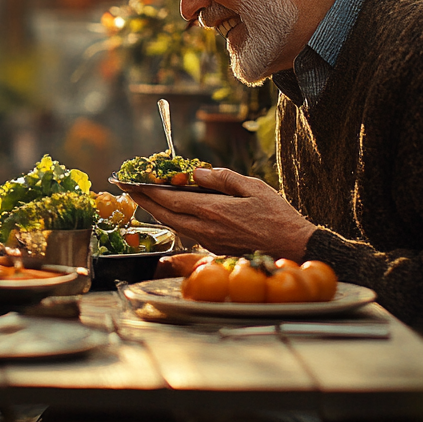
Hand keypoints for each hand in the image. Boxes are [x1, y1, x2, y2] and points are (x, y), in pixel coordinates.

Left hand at [124, 168, 315, 258]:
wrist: (294, 248)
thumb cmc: (278, 217)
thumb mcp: (253, 187)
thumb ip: (222, 178)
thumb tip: (196, 172)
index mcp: (213, 211)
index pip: (169, 199)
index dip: (147, 190)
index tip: (130, 181)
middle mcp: (205, 229)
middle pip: (164, 215)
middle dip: (143, 201)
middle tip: (128, 188)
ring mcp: (208, 242)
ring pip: (173, 225)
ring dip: (157, 211)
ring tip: (146, 197)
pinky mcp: (214, 249)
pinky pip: (186, 232)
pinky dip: (174, 219)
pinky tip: (174, 210)